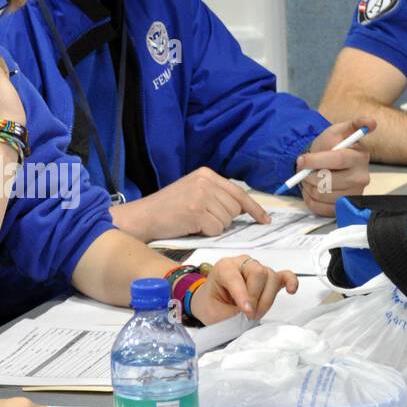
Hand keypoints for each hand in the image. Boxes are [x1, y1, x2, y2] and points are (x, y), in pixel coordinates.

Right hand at [112, 167, 269, 241]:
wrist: (142, 216)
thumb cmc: (167, 209)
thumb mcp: (192, 191)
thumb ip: (215, 195)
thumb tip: (242, 209)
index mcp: (206, 174)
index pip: (239, 192)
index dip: (254, 208)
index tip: (264, 219)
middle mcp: (205, 181)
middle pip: (235, 208)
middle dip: (225, 219)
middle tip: (204, 220)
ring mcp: (201, 195)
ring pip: (227, 220)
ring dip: (214, 227)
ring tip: (195, 222)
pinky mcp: (197, 211)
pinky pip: (216, 229)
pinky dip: (207, 233)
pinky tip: (192, 227)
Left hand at [188, 255, 297, 322]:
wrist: (212, 305)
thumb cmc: (211, 306)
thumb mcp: (214, 313)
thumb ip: (231, 313)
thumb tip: (251, 314)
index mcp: (224, 267)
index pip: (237, 277)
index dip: (243, 296)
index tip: (247, 311)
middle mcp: (242, 264)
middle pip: (259, 273)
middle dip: (256, 298)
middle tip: (249, 315)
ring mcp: (257, 270)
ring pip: (272, 277)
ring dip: (267, 299)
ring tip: (257, 313)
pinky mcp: (270, 279)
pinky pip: (285, 276)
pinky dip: (290, 282)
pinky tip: (291, 290)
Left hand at [298, 118, 374, 216]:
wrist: (326, 163)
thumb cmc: (332, 146)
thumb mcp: (338, 131)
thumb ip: (352, 124)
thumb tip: (371, 122)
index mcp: (360, 157)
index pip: (338, 160)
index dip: (316, 161)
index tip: (300, 160)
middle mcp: (361, 178)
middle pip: (328, 181)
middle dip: (309, 175)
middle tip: (304, 170)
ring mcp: (353, 195)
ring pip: (321, 195)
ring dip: (308, 186)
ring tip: (310, 177)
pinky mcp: (343, 208)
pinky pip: (319, 208)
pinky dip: (309, 199)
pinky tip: (312, 189)